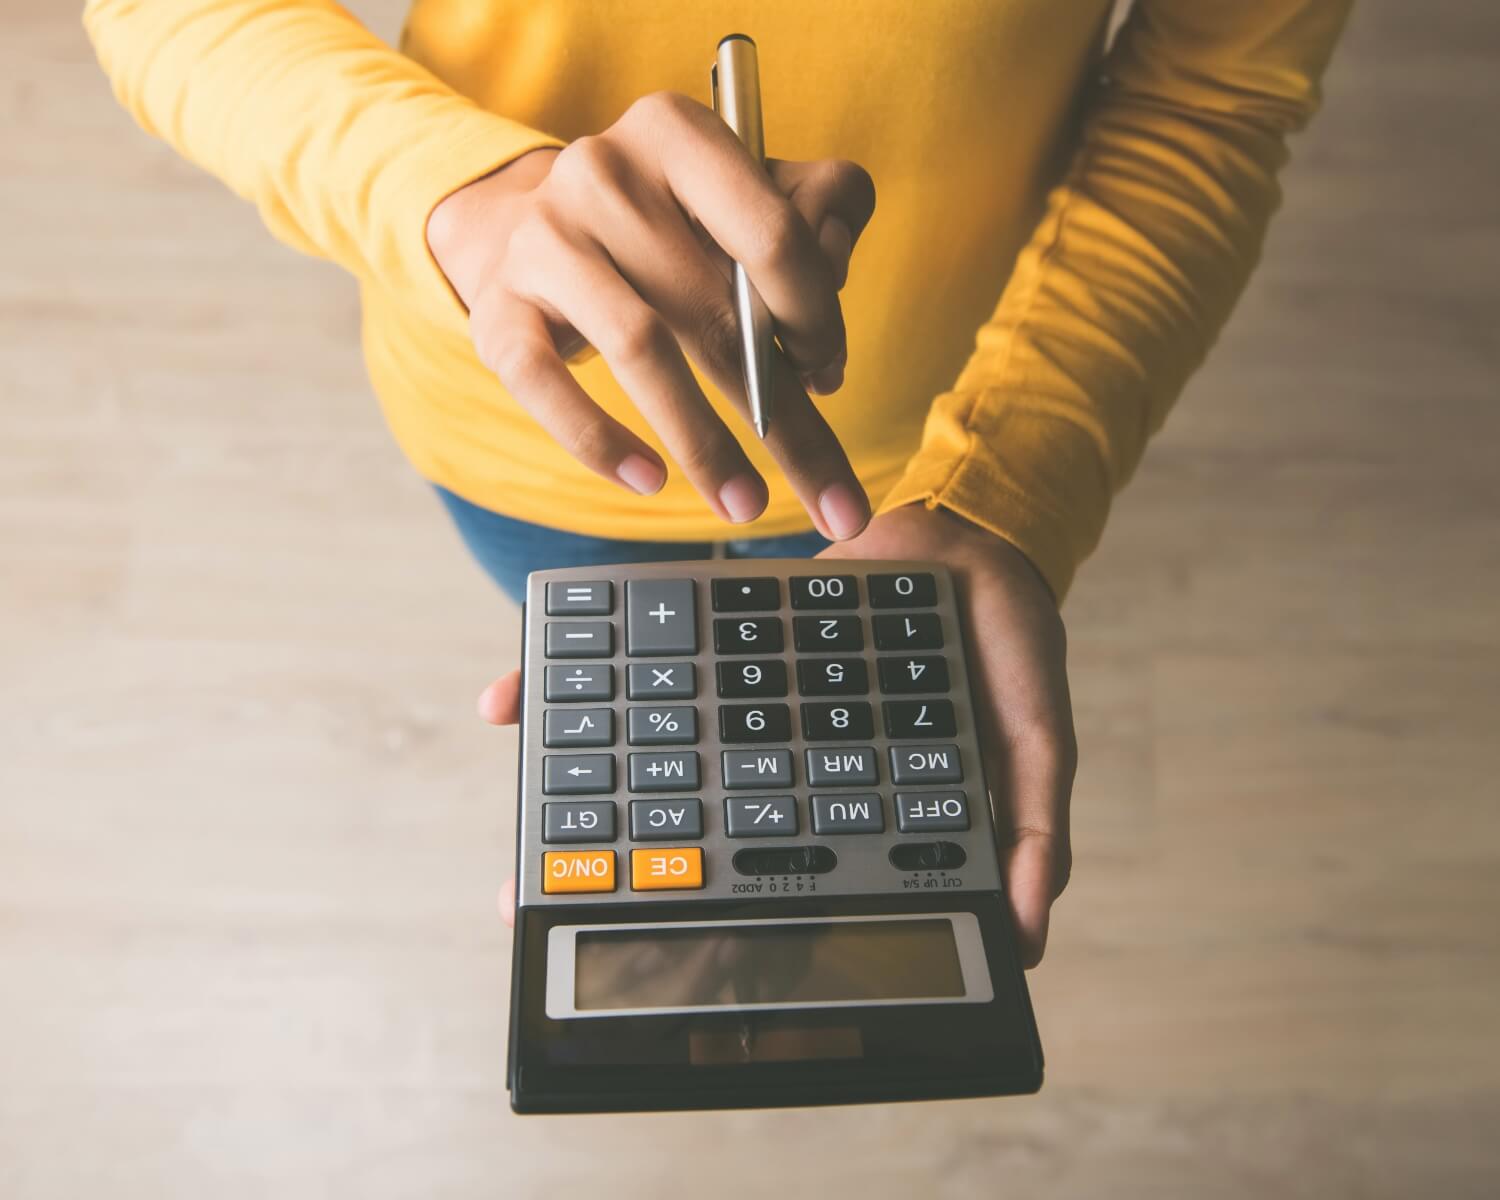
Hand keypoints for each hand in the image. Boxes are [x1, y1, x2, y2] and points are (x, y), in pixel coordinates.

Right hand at [427, 92, 876, 538]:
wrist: (526, 227)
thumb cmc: (663, 226)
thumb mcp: (745, 194)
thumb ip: (820, 216)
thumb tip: (829, 315)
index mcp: (677, 135)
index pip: (772, 233)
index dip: (817, 318)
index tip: (829, 375)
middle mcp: (602, 174)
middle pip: (716, 311)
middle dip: (784, 419)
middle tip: (830, 501)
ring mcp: (541, 242)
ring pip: (639, 348)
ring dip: (703, 442)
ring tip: (744, 504)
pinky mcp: (498, 311)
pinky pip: (546, 385)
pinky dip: (598, 439)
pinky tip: (647, 479)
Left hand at [478, 505, 1075, 965]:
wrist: (972, 534)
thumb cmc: (1008, 648)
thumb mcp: (1038, 740)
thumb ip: (1038, 832)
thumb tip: (1030, 933)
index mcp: (851, 803)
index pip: (780, 881)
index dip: (718, 925)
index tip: (653, 965)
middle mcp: (789, 767)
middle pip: (692, 835)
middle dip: (614, 876)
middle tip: (532, 911)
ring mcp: (752, 712)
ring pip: (655, 762)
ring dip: (582, 792)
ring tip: (519, 841)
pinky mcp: (723, 650)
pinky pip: (654, 674)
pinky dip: (589, 689)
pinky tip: (513, 702)